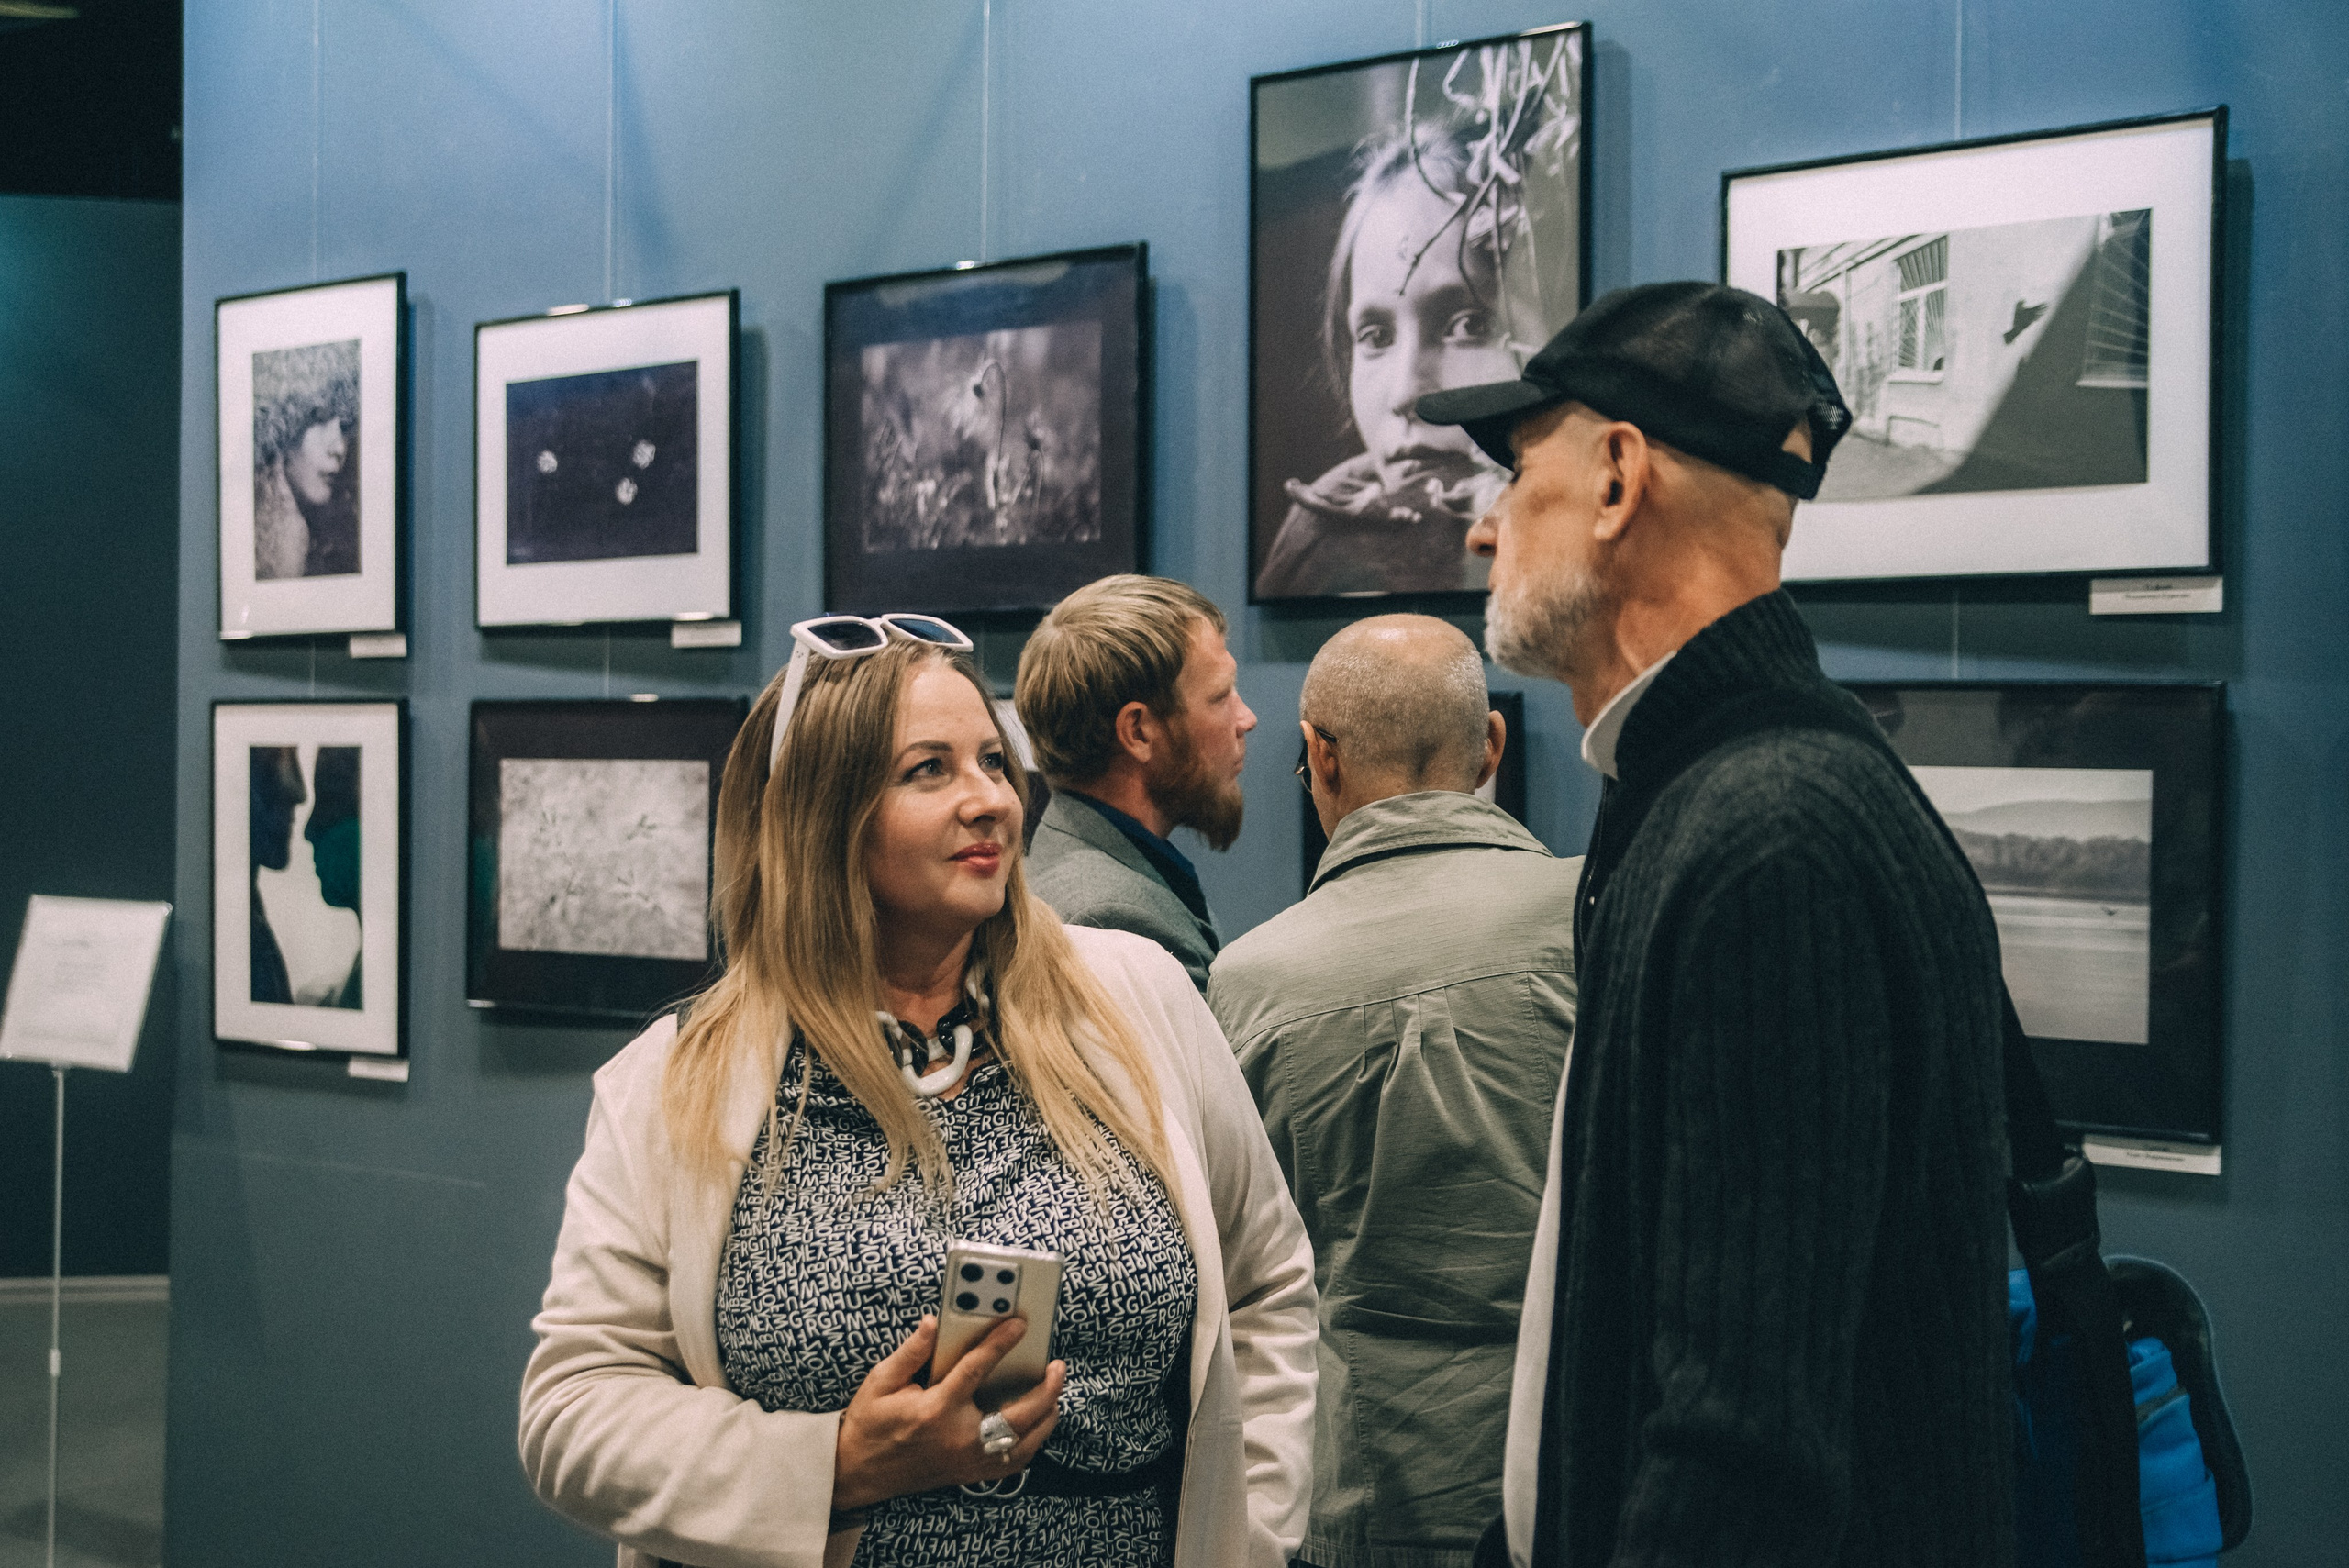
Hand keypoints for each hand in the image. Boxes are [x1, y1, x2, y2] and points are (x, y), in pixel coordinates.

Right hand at [831, 1314, 1065, 1512]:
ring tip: (1054, 1391)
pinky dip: (1033, 1442)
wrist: (857, 1472)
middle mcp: (958, 1439)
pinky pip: (1015, 1462)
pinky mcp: (970, 1473)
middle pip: (1018, 1414)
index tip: (1019, 1324)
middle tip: (1057, 1365)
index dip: (1000, 1343)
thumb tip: (935, 1323)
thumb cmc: (869, 1424)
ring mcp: (967, 1461)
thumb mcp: (881, 1381)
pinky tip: (1038, 1422)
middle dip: (1046, 1388)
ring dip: (1046, 1416)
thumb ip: (911, 1351)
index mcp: (935, 1410)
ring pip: (1025, 1443)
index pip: (977, 1370)